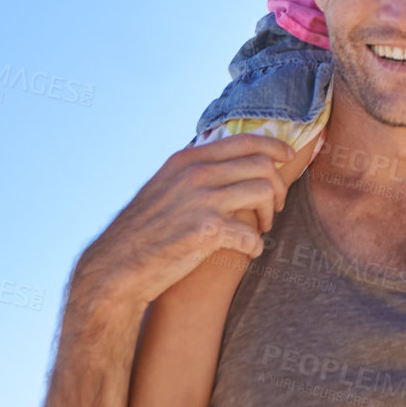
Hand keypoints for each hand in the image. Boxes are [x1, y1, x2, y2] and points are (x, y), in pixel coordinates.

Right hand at [70, 134, 295, 316]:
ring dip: (269, 214)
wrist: (116, 266)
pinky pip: (252, 234)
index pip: (245, 140)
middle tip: (274, 206)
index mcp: (188, 159)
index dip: (275, 145)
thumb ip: (190, 170)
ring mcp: (202, 199)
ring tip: (262, 228)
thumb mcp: (162, 185)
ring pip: (263, 192)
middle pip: (262, 165)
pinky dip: (256, 245)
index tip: (289, 156)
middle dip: (277, 186)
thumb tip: (216, 157)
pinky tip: (248, 251)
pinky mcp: (207, 230)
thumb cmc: (142, 231)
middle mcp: (197, 173)